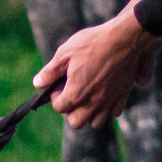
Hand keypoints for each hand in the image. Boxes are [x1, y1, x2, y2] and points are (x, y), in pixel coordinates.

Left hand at [33, 0, 161, 126]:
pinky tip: (105, 95)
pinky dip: (107, 109)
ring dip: (89, 114)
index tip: (59, 86)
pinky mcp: (122, 96)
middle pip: (76, 123)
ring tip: (88, 98)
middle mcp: (92, 103)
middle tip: (73, 95)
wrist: (124, 39)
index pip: (59, 108)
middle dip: (71, 112)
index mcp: (75, 93)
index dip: (55, 97)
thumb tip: (37, 83)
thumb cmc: (92, 43)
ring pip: (96, 122)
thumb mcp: (65, 53)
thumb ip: (50, 71)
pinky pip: (114, 113)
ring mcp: (109, 101)